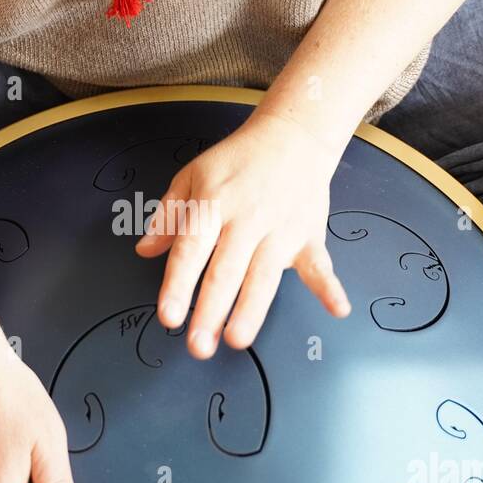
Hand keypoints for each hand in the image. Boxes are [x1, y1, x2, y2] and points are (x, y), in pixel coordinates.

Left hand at [135, 110, 349, 356]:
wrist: (292, 135)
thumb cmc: (237, 161)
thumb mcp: (191, 177)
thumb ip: (167, 216)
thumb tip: (145, 250)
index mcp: (212, 205)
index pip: (191, 251)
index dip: (178, 285)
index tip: (168, 317)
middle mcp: (246, 220)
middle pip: (225, 272)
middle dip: (210, 311)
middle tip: (198, 346)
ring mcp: (280, 230)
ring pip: (263, 276)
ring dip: (251, 310)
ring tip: (237, 339)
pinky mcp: (309, 236)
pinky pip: (319, 265)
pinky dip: (330, 287)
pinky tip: (336, 310)